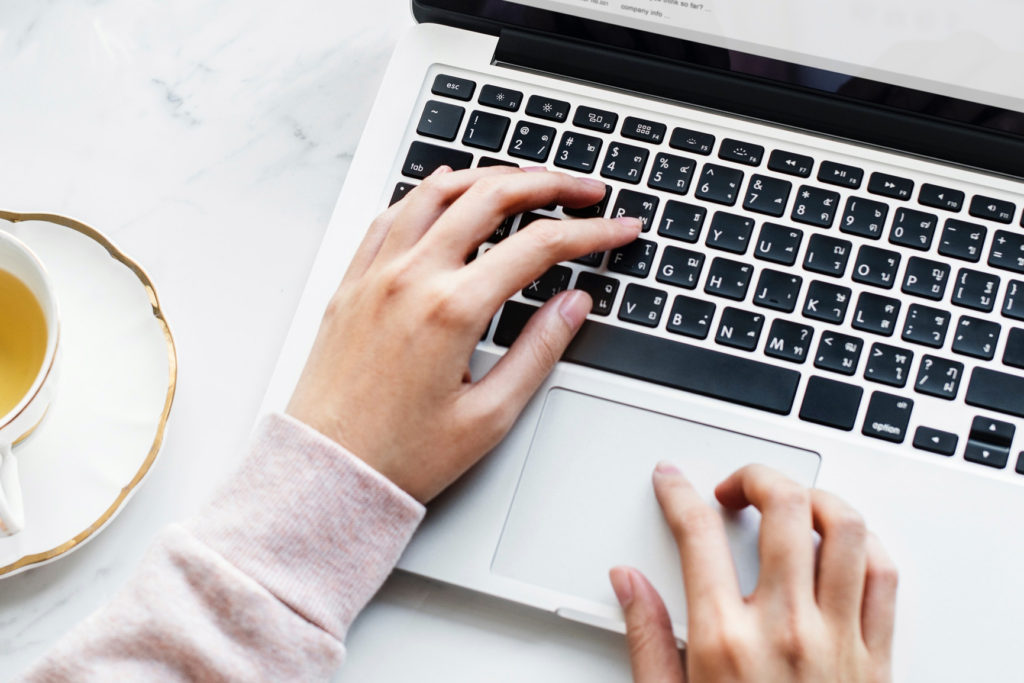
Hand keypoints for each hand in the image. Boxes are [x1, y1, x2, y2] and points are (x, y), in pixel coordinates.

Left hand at [287, 166, 640, 501]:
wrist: (326, 473)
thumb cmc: (400, 456)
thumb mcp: (489, 416)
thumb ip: (538, 351)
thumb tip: (574, 303)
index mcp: (451, 310)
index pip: (538, 247)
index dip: (590, 232)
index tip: (619, 228)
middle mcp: (411, 278)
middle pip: (491, 197)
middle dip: (549, 184)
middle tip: (584, 190)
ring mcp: (376, 274)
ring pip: (437, 192)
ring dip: (489, 177)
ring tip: (526, 181)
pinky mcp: (352, 283)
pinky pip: (391, 215)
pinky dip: (428, 193)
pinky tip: (447, 190)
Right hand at [610, 463, 896, 682]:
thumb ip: (646, 636)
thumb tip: (628, 581)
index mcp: (724, 640)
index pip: (697, 532)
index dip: (678, 492)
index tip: (671, 481)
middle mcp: (786, 629)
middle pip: (783, 507)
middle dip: (755, 475)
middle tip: (735, 487)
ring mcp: (838, 638)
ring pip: (845, 528)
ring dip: (814, 499)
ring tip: (789, 505)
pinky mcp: (877, 656)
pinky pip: (883, 575)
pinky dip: (863, 544)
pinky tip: (838, 546)